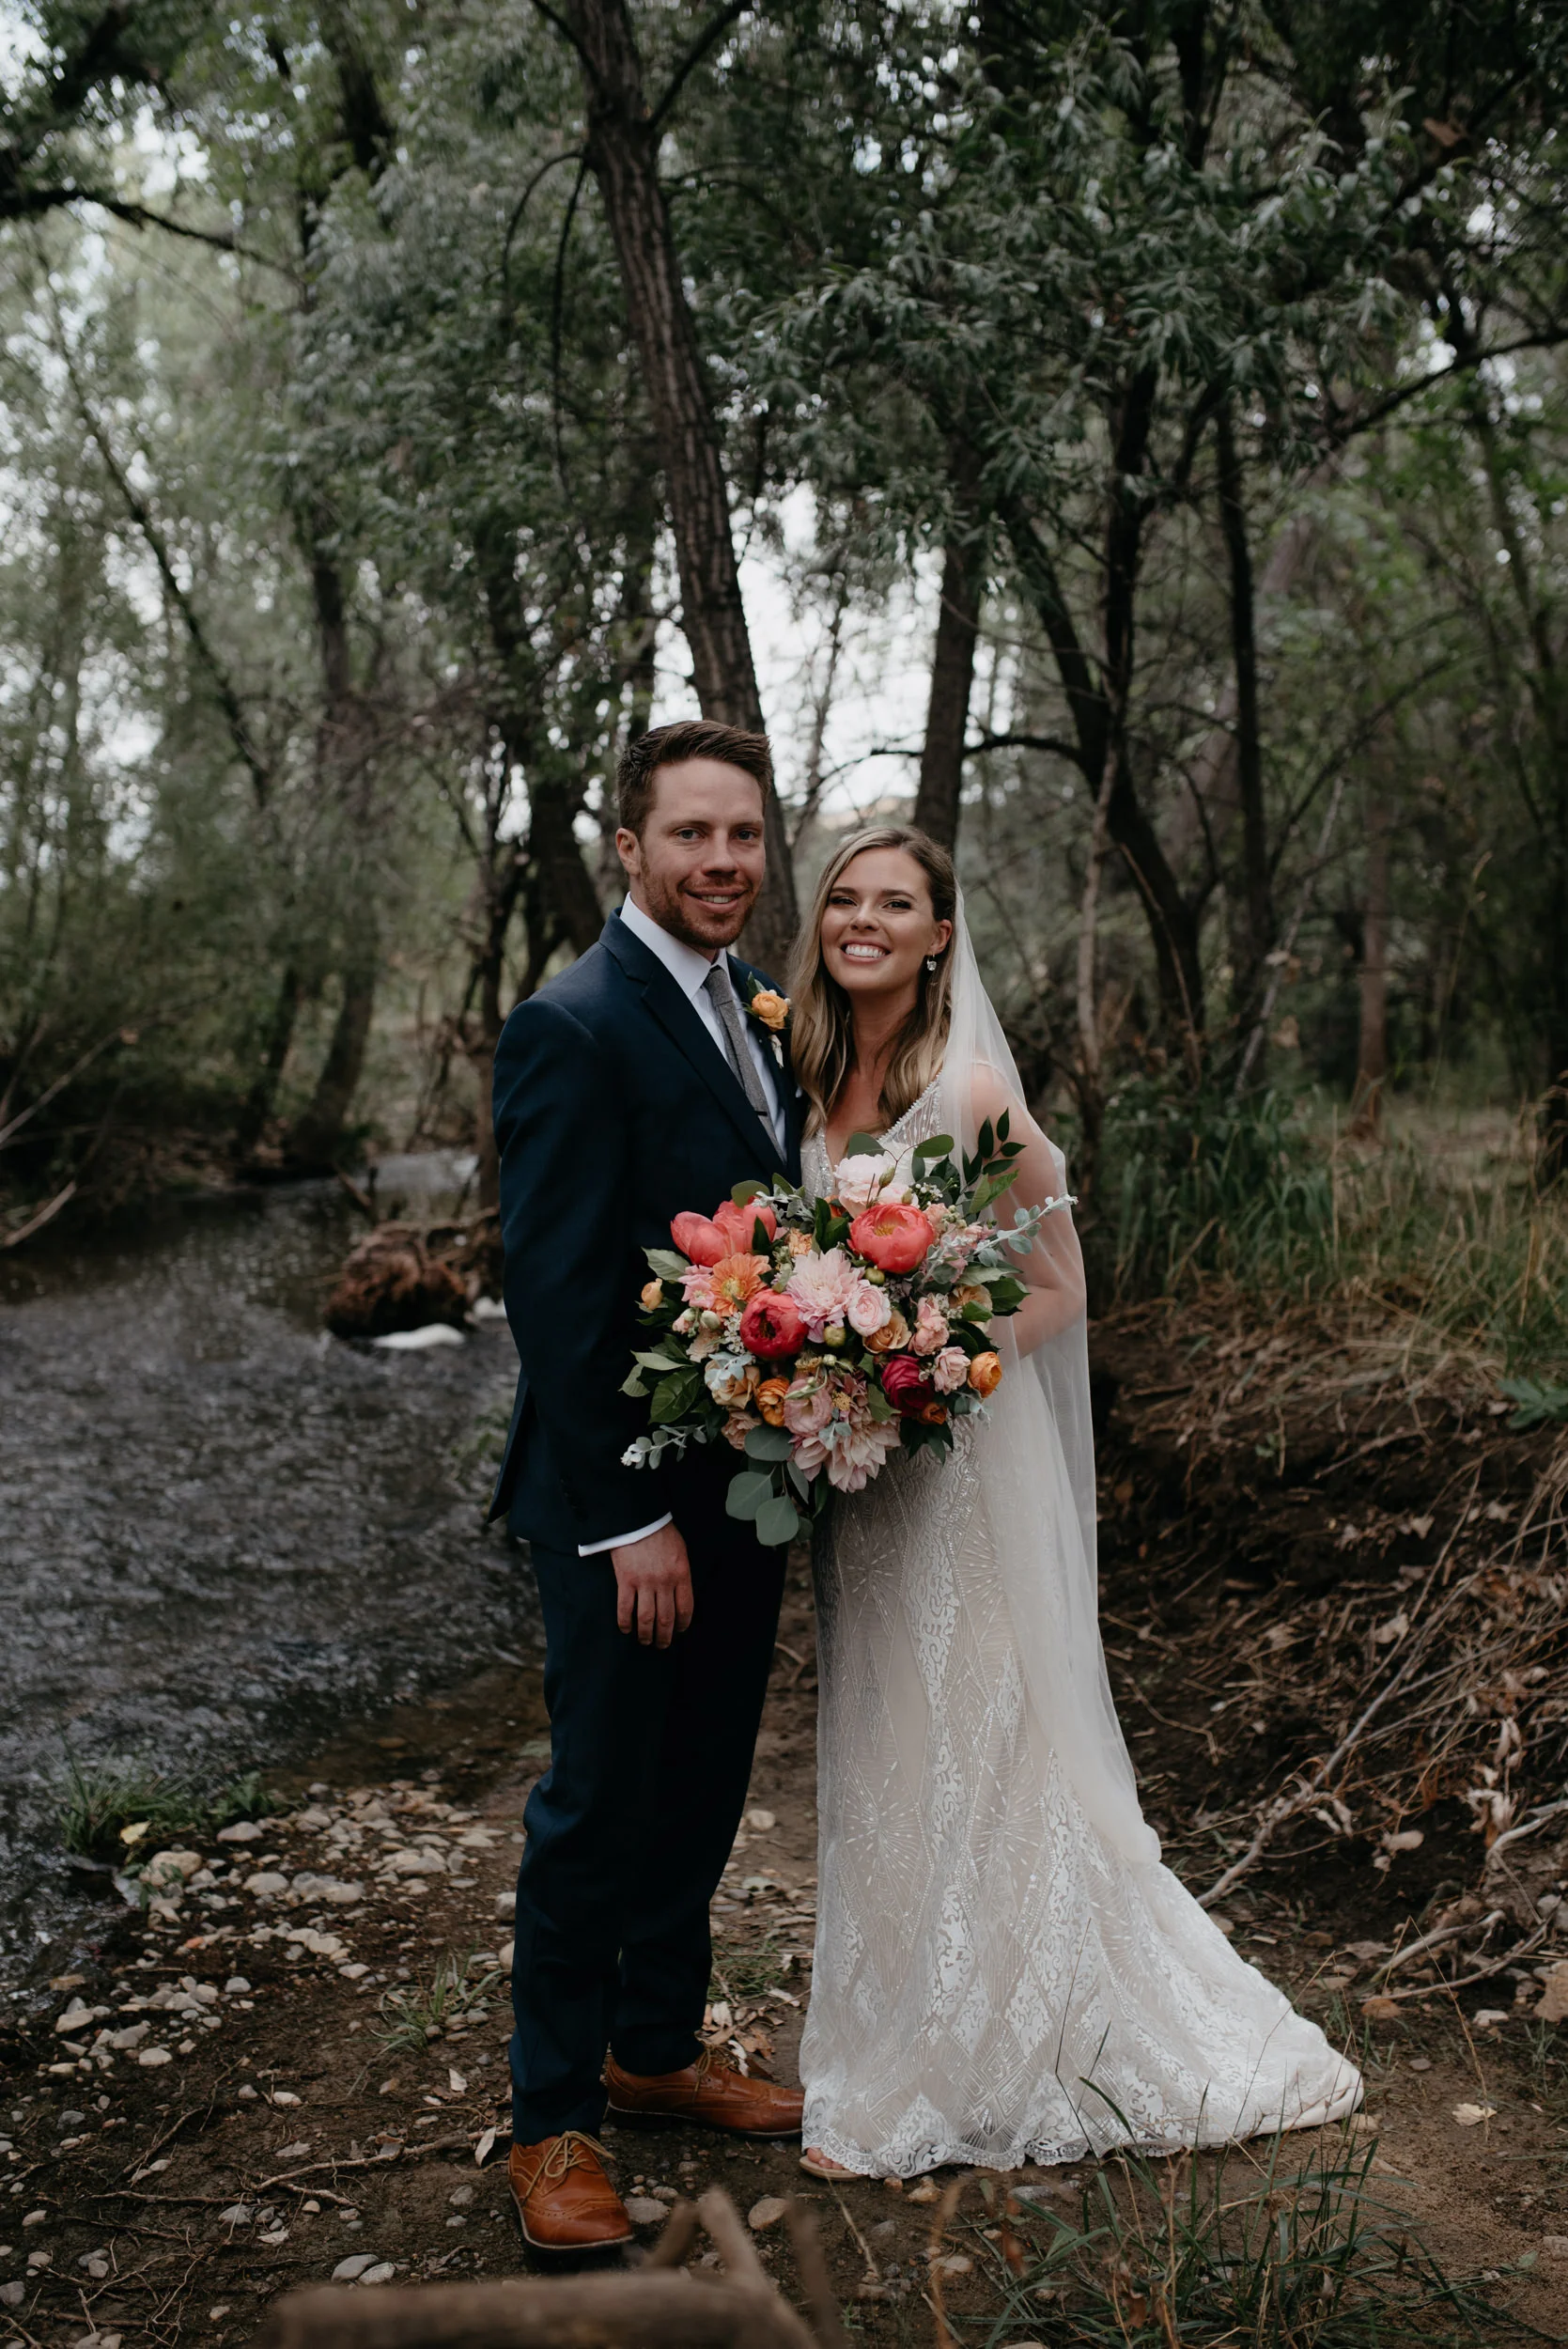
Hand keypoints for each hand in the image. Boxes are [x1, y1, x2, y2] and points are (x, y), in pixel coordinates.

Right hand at [611, 1523, 694, 1647]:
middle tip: (662, 1645)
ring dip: (646, 1635)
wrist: (638, 1518)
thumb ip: (681, 1574)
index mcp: (681, 1574)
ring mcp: (644, 1583)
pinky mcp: (625, 1581)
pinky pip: (625, 1609)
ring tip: (645, 1641)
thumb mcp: (681, 1551)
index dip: (683, 1624)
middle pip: (666, 1619)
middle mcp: (664, 1582)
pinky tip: (626, 1629)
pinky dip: (625, 1623)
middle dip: (665, 1636)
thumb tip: (679, 1595)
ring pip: (646, 1619)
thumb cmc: (661, 1532)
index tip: (679, 1631)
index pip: (685, 1609)